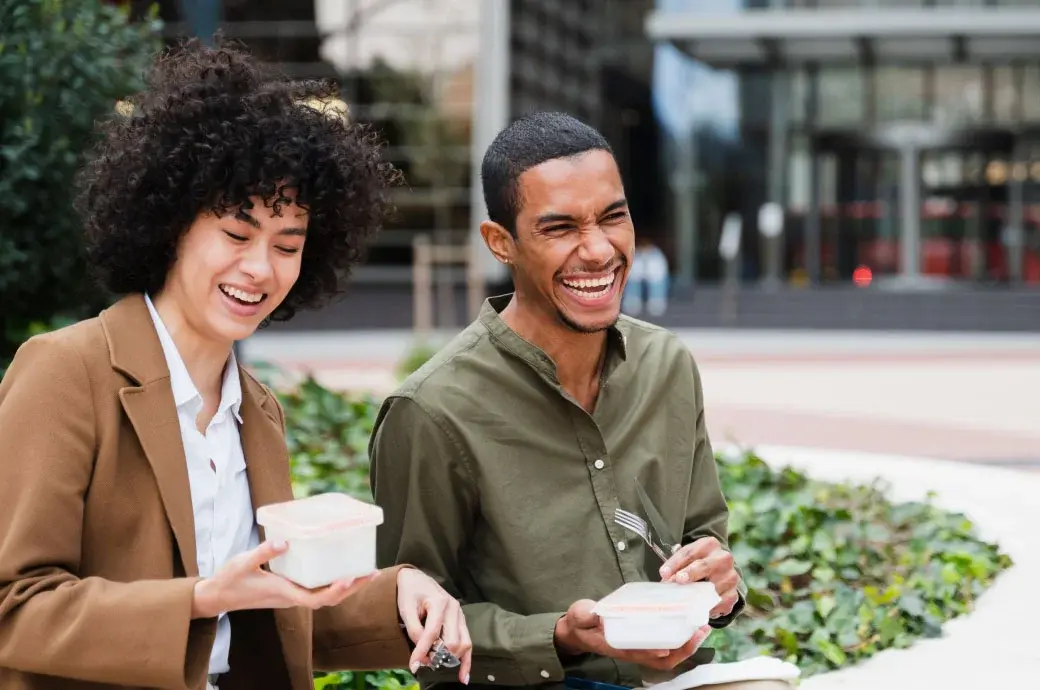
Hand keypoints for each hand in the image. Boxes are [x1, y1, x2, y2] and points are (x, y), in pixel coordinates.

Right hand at [191, 540, 372, 618]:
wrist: (218, 595)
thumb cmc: (230, 579)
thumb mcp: (243, 562)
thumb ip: (263, 552)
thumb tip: (285, 541)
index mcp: (283, 593)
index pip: (315, 600)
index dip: (335, 591)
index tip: (350, 578)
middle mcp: (292, 597)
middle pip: (329, 599)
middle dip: (352, 588)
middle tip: (372, 572)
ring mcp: (292, 595)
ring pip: (325, 596)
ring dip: (346, 587)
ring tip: (366, 572)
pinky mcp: (290, 590)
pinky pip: (317, 589)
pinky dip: (332, 582)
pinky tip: (341, 568)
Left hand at [396, 568, 471, 684]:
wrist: (417, 579)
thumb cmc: (410, 592)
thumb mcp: (406, 608)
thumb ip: (414, 629)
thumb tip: (422, 651)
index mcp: (439, 602)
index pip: (432, 633)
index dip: (422, 652)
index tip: (413, 666)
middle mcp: (454, 608)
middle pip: (451, 641)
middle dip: (438, 656)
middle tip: (423, 663)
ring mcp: (460, 615)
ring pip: (463, 644)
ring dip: (451, 659)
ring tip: (436, 666)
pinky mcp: (461, 621)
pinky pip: (468, 643)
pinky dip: (466, 661)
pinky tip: (463, 676)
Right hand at [554, 599, 710, 670]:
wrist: (579, 630)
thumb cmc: (581, 623)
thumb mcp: (579, 615)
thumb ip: (586, 614)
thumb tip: (594, 612)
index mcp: (618, 646)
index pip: (642, 654)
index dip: (656, 652)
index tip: (669, 646)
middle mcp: (633, 650)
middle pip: (663, 658)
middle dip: (684, 648)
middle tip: (699, 630)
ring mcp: (640, 647)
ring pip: (669, 654)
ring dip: (687, 645)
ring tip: (701, 628)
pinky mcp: (643, 640)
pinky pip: (666, 644)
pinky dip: (680, 638)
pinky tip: (687, 624)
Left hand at [659, 536, 739, 619]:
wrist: (720, 572)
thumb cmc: (697, 563)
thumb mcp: (687, 558)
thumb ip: (677, 564)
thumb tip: (666, 576)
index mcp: (709, 544)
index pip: (689, 552)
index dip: (675, 563)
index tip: (664, 573)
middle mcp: (723, 558)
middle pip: (704, 566)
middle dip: (690, 573)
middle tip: (678, 580)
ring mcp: (731, 577)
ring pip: (712, 587)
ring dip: (696, 595)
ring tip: (683, 600)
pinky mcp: (734, 595)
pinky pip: (719, 603)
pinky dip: (708, 608)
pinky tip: (698, 609)